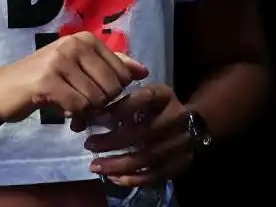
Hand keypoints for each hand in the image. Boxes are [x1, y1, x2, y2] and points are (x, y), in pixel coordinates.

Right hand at [0, 31, 148, 123]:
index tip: (98, 98)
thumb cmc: (46, 79)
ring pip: (96, 98)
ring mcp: (61, 60)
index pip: (122, 72)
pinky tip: (65, 113)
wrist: (3, 88)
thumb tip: (144, 71)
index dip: (114, 93)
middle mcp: (76, 44)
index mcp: (87, 39)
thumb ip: (111, 66)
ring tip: (74, 111)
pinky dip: (75, 115)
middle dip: (102, 105)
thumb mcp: (80, 68)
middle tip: (85, 109)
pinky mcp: (47, 80)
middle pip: (111, 87)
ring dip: (87, 113)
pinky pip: (78, 106)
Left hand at [79, 83, 193, 187]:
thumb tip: (86, 115)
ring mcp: (179, 142)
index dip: (122, 108)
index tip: (98, 116)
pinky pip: (155, 175)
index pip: (145, 98)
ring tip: (96, 166)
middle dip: (113, 140)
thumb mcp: (144, 96)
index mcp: (165, 96)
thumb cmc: (157, 108)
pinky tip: (113, 177)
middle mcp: (176, 117)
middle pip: (144, 131)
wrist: (189, 126)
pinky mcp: (180, 164)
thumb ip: (121, 100)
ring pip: (147, 157)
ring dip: (118, 164)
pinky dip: (132, 179)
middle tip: (90, 144)